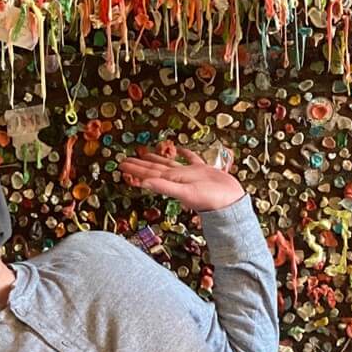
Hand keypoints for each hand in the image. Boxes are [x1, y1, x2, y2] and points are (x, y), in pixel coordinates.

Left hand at [119, 146, 244, 212]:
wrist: (230, 203)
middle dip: (140, 164)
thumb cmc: (210, 200)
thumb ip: (165, 186)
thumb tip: (144, 183)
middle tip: (126, 159)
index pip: (148, 173)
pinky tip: (179, 149)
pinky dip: (184, 153)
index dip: (134, 169)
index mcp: (171, 181)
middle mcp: (177, 177)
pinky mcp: (203, 170)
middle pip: (154, 168)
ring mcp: (190, 174)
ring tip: (146, 153)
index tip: (121, 164)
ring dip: (158, 158)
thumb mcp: (185, 192)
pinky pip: (190, 159)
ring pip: (169, 163)